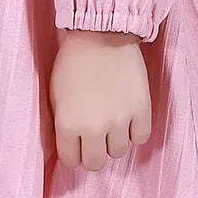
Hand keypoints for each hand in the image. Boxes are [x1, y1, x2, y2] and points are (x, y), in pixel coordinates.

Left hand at [49, 28, 151, 168]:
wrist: (102, 34)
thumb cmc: (73, 61)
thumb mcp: (55, 95)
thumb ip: (63, 124)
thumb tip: (72, 145)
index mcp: (68, 124)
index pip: (71, 161)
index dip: (74, 153)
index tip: (77, 145)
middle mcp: (94, 128)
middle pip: (96, 163)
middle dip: (94, 153)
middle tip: (95, 139)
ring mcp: (120, 120)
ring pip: (119, 152)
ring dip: (115, 141)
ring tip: (112, 123)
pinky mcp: (141, 110)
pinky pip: (140, 138)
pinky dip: (135, 131)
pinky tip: (129, 118)